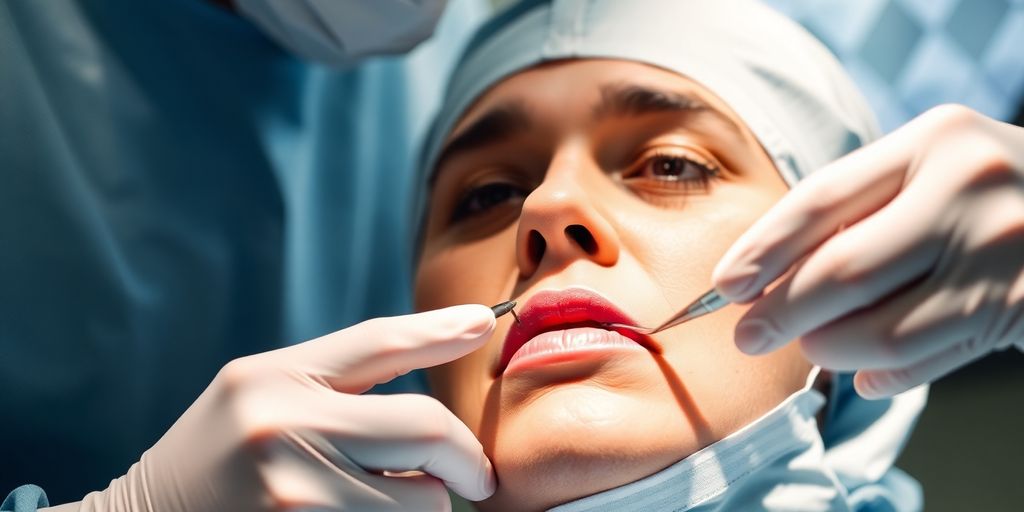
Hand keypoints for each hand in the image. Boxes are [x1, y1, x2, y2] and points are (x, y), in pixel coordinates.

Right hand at [69, 305, 496, 511]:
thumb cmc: (212, 458)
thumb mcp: (258, 394)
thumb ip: (337, 381)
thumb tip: (443, 347)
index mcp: (271, 379)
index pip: (380, 343)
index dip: (440, 332)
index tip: (486, 323)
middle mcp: (283, 430)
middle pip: (428, 430)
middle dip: (466, 459)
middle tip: (476, 476)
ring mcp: (295, 496)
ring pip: (424, 501)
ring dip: (426, 505)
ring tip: (385, 503)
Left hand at [712, 105, 1023, 398]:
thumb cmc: (984, 192)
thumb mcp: (928, 170)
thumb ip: (859, 211)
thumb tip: (762, 279)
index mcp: (933, 142)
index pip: (823, 199)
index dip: (764, 248)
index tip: (726, 285)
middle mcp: (971, 190)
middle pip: (843, 270)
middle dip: (781, 312)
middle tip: (747, 335)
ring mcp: (1001, 254)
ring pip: (882, 330)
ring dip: (829, 349)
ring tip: (813, 346)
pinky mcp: (1022, 309)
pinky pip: (928, 360)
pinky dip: (883, 374)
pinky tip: (863, 372)